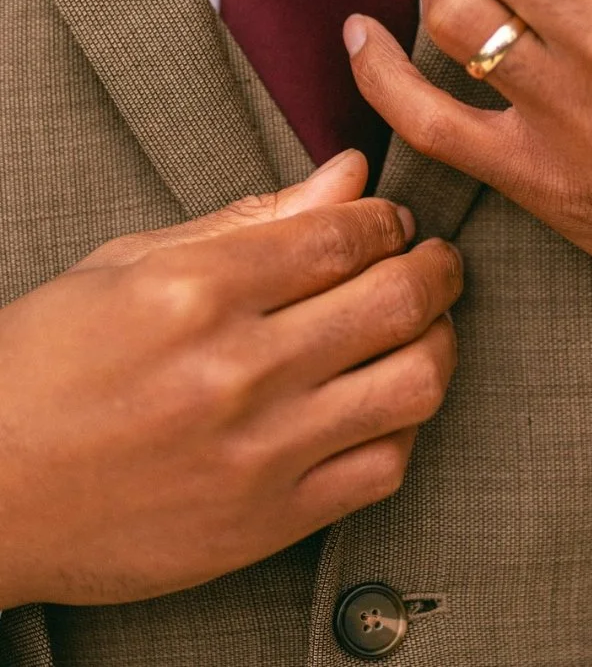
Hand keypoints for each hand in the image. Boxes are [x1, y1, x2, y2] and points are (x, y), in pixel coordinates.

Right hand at [0, 151, 461, 607]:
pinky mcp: (268, 522)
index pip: (346, 234)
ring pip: (414, 382)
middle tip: (434, 261)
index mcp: (196, 291)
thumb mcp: (132, 264)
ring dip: (440, 341)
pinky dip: (405, 424)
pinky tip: (385, 399)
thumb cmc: (46, 366)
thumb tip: (349, 175)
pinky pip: (384, 466)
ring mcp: (258, 452)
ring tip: (426, 325)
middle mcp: (237, 369)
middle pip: (397, 299)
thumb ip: (254, 219)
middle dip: (437, 268)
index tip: (392, 222)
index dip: (389, 220)